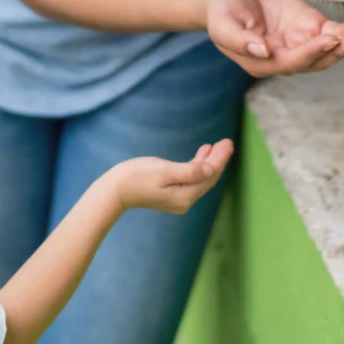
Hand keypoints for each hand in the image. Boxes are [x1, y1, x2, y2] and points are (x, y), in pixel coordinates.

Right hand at [107, 140, 235, 214]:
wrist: (115, 191)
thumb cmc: (137, 177)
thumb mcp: (165, 171)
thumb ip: (190, 171)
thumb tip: (211, 169)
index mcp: (186, 196)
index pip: (210, 175)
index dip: (221, 159)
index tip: (228, 143)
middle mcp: (185, 201)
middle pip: (208, 178)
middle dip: (218, 160)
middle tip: (227, 142)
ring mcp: (178, 199)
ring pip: (200, 178)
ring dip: (209, 162)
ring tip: (217, 145)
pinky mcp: (171, 194)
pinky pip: (191, 179)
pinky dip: (197, 166)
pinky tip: (201, 154)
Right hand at [208, 0, 343, 76]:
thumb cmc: (221, 13)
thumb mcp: (222, 25)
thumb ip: (239, 40)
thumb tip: (263, 51)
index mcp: (264, 62)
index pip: (292, 61)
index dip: (312, 52)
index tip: (329, 39)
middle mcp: (285, 57)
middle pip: (316, 60)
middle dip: (338, 51)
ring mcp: (298, 42)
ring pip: (328, 49)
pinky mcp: (307, 27)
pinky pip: (331, 33)